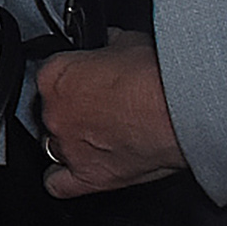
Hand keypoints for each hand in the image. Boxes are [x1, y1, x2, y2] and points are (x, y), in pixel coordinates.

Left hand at [36, 30, 186, 197]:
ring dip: (73, 140)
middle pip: (51, 111)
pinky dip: (64, 179)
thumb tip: (108, 46)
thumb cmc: (154, 75)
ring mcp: (69, 147)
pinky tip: (78, 170)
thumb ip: (105, 47)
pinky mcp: (89, 177)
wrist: (177, 109)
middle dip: (74, 108)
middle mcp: (54, 112)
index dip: (71, 77)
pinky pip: (59, 185)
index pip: (49, 75)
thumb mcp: (124, 41)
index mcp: (55, 75)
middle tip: (103, 105)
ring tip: (101, 134)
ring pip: (54, 145)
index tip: (87, 78)